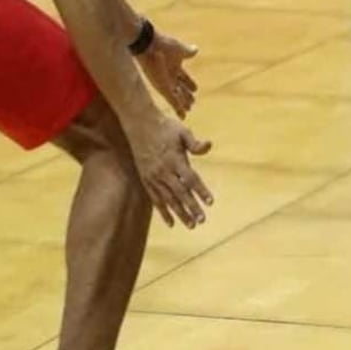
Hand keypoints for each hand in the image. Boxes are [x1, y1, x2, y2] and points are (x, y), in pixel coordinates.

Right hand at [129, 114, 213, 228]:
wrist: (139, 124)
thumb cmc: (165, 127)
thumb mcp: (182, 131)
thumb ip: (195, 143)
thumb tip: (209, 146)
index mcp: (174, 159)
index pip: (191, 179)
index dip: (201, 191)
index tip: (211, 202)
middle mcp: (163, 171)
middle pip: (180, 193)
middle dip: (192, 207)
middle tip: (202, 220)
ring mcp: (153, 177)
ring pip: (168, 199)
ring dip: (180, 213)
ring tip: (191, 225)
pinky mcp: (146, 179)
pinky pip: (155, 199)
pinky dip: (163, 212)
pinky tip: (171, 223)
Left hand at [137, 32, 199, 118]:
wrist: (150, 45)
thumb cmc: (164, 45)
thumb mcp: (180, 49)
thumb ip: (188, 52)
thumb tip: (195, 50)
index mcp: (175, 66)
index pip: (184, 77)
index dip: (190, 83)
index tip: (195, 89)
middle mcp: (169, 76)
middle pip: (180, 88)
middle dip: (186, 95)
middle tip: (192, 103)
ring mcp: (165, 82)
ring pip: (176, 96)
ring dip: (182, 103)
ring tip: (188, 110)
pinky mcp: (162, 87)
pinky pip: (171, 100)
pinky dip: (177, 107)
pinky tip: (183, 115)